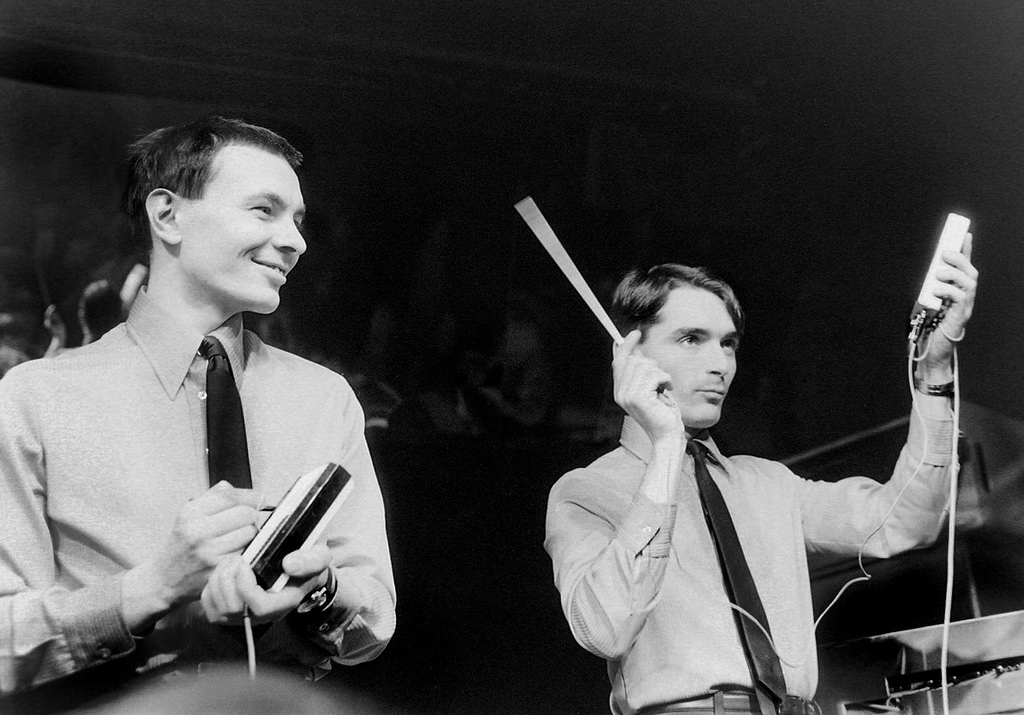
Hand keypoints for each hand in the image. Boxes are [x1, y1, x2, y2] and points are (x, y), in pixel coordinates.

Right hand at [122, 481, 259, 629]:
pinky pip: (246, 553)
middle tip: (249, 522)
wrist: (162, 581)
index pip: (231, 496)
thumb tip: (232, 487)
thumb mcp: (188, 517)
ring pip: (250, 533)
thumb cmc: (179, 546)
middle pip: (246, 514)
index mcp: (191, 513)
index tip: (259, 499)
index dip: (251, 496)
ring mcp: (208, 552)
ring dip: (252, 535)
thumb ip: (211, 498)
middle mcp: (198, 531)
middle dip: (253, 516)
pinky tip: (237, 553)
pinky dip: (246, 552)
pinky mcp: (218, 570)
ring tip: (241, 539)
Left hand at [200, 544, 332, 624]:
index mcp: (285, 602)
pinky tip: (223, 572)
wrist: (298, 569)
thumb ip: (311, 560)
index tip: (245, 563)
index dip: (245, 586)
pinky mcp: (229, 613)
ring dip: (219, 580)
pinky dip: (210, 587)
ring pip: (218, 609)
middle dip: (228, 579)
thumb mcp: (319, 555)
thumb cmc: (306, 561)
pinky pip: (209, 606)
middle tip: (237, 559)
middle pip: (233, 609)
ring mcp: (245, 617)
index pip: (259, 607)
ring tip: (231, 563)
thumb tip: (288, 564)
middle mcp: (264, 615)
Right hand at [612, 329, 682, 441]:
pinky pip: (654, 375)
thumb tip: (638, 350)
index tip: (635, 333)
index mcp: (621, 391)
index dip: (626, 345)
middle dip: (652, 365)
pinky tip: (667, 390)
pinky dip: (665, 379)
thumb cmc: (662, 414)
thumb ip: (642, 373)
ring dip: (660, 374)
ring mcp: (628, 396)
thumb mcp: (651, 389)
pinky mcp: (639, 398)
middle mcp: (621, 393)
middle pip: (634, 361)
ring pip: (645, 366)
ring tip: (663, 387)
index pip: (619, 362)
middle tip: (660, 380)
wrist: (667, 435)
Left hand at [920, 232, 978, 379]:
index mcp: (957, 290)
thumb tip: (929, 268)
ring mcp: (966, 306)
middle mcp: (965, 296)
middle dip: (960, 258)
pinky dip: (948, 290)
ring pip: (970, 282)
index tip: (965, 234)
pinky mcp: (961, 316)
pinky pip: (961, 298)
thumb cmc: (929, 325)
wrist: (931, 349)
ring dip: (953, 273)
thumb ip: (931, 285)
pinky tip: (935, 290)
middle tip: (944, 253)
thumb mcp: (927, 299)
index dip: (966, 250)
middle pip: (971, 272)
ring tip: (937, 273)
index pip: (965, 266)